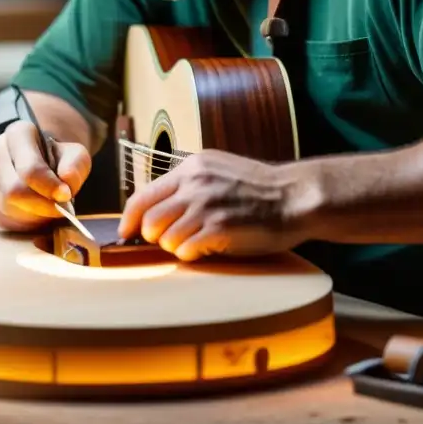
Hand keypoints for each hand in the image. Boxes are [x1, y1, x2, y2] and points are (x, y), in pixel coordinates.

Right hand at [0, 120, 91, 230]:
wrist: (40, 164)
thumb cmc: (59, 159)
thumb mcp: (75, 155)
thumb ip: (76, 164)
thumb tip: (67, 180)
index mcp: (17, 134)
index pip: (29, 168)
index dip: (49, 186)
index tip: (66, 195)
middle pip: (13, 191)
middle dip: (41, 205)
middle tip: (60, 208)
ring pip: (8, 208)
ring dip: (34, 215)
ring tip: (50, 207)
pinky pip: (5, 219)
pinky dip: (26, 222)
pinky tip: (37, 212)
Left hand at [117, 149, 319, 261]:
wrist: (295, 197)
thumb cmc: (259, 188)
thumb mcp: (219, 170)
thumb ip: (189, 183)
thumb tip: (158, 205)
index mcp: (191, 168)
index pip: (143, 195)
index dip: (130, 219)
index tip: (127, 232)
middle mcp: (194, 184)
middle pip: (149, 220)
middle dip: (156, 236)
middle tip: (173, 240)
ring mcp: (206, 206)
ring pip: (165, 238)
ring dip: (176, 247)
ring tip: (197, 243)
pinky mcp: (219, 229)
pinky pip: (185, 251)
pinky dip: (192, 255)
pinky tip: (209, 248)